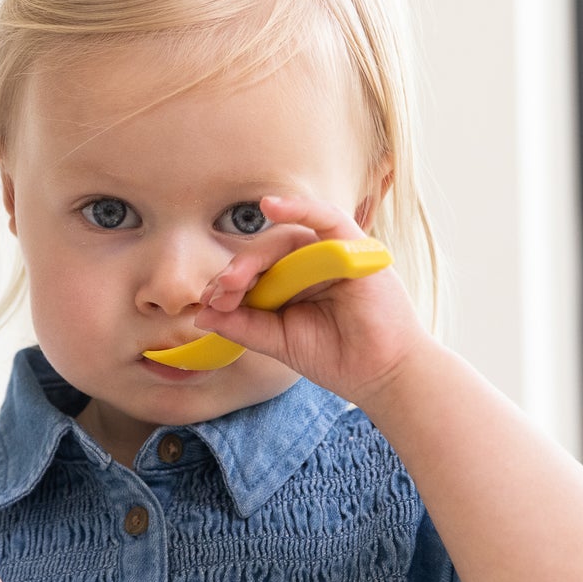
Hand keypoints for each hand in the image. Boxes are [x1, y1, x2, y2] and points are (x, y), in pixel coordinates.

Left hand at [195, 194, 427, 403]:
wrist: (380, 376)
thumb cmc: (336, 357)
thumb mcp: (277, 341)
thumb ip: (243, 325)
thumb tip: (202, 314)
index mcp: (293, 282)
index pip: (255, 270)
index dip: (229, 282)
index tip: (208, 304)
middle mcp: (311, 262)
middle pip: (266, 252)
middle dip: (237, 272)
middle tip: (218, 294)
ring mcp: (333, 253)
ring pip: (286, 237)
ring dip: (255, 256)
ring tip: (234, 279)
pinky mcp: (355, 248)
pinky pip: (326, 217)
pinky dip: (300, 208)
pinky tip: (272, 205)